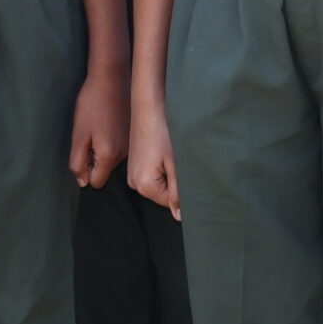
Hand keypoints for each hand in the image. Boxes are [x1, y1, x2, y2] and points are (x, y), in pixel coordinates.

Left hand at [70, 62, 128, 189]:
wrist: (112, 77)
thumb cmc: (92, 104)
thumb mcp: (78, 135)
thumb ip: (78, 162)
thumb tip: (82, 182)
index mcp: (110, 155)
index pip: (96, 182)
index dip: (85, 170)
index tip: (83, 150)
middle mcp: (125, 154)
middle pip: (106, 171)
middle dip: (95, 160)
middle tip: (89, 137)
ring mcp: (132, 144)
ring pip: (114, 159)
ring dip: (104, 149)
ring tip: (99, 127)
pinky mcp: (135, 134)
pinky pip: (121, 148)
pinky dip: (113, 141)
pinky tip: (108, 122)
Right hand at [127, 94, 178, 218]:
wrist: (149, 107)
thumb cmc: (164, 132)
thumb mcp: (176, 164)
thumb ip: (178, 193)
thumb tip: (179, 217)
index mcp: (144, 185)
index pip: (170, 203)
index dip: (184, 192)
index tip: (190, 174)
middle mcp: (134, 183)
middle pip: (163, 194)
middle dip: (176, 183)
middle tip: (183, 163)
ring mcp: (132, 173)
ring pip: (158, 183)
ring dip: (170, 174)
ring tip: (174, 155)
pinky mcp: (135, 163)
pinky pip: (152, 174)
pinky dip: (162, 167)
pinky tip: (166, 151)